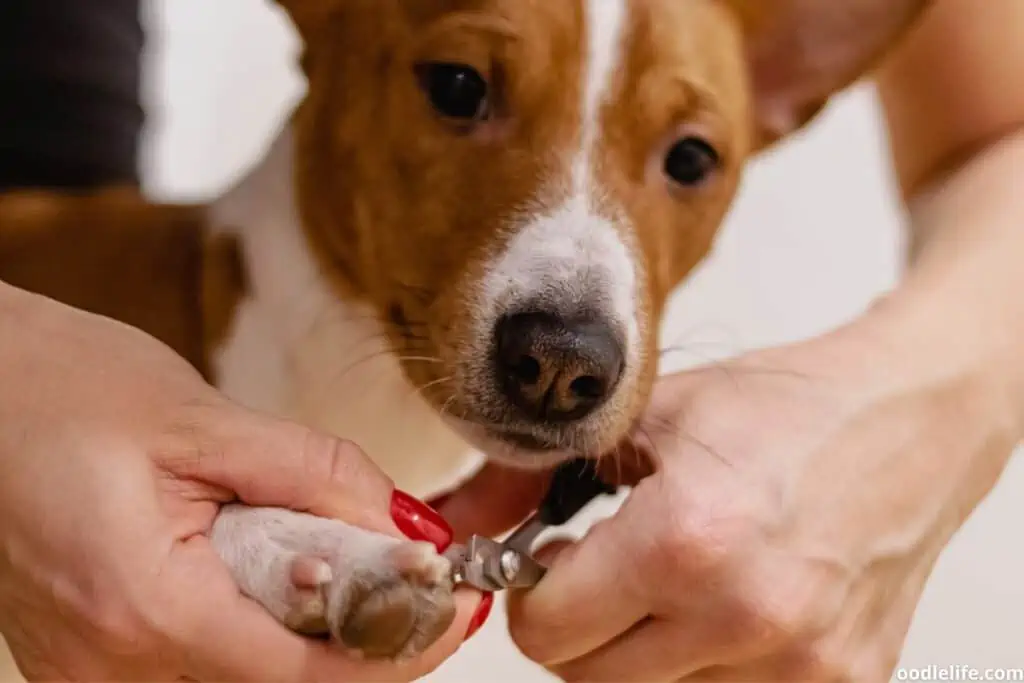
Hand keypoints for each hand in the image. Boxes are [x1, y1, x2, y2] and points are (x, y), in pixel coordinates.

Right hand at [0, 285, 485, 680]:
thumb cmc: (57, 386)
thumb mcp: (201, 420)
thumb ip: (316, 477)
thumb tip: (405, 525)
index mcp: (142, 608)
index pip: (305, 671)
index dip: (399, 642)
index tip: (458, 604)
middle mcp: (108, 665)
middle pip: (279, 681)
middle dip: (363, 633)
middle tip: (412, 572)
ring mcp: (90, 669)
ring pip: (243, 675)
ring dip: (311, 628)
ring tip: (341, 556)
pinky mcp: (88, 652)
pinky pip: (199, 660)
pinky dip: (257, 623)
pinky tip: (275, 567)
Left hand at [446, 305, 1017, 681]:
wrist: (908, 419)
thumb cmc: (779, 406)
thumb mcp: (646, 415)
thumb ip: (528, 476)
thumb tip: (446, 525)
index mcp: (686, 541)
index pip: (547, 635)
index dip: (532, 593)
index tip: (549, 562)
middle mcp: (748, 617)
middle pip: (590, 680)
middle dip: (579, 625)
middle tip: (605, 567)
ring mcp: (802, 664)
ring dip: (643, 646)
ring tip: (677, 572)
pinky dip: (704, 658)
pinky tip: (725, 597)